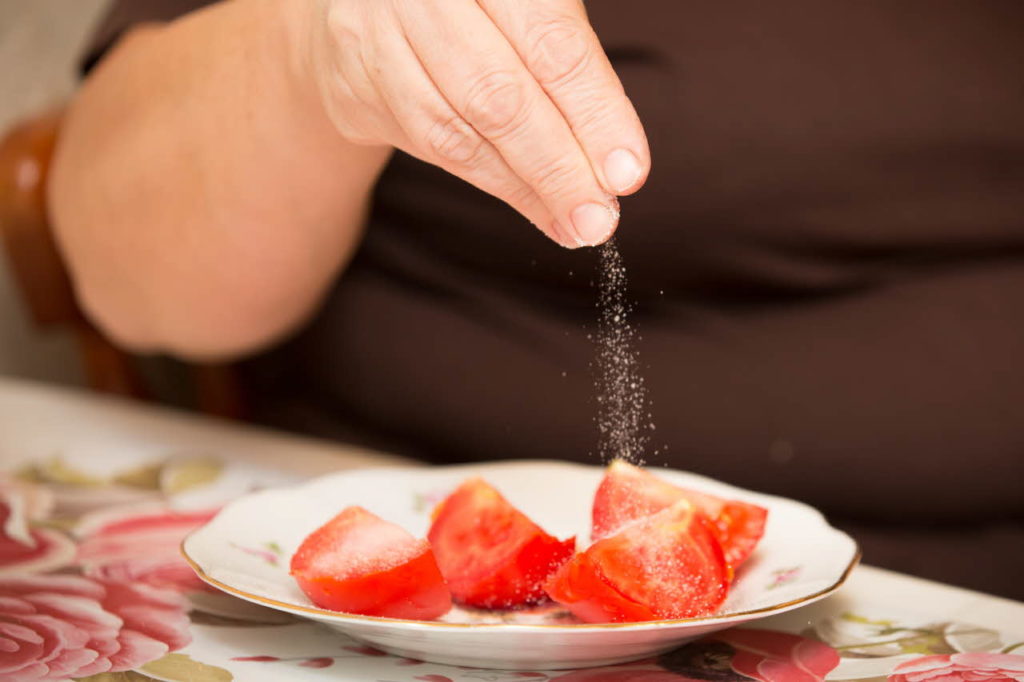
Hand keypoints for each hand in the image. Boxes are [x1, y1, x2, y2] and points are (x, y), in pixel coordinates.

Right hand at [304, 0, 649, 246]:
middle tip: (599, 221)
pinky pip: (429, 147)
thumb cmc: (477, 6)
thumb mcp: (529, 7)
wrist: (369, 4)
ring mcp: (374, 36)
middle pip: (499, 96)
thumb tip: (615, 165)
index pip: (551, 44)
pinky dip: (491, 183)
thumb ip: (570, 68)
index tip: (627, 172)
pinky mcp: (353, 86)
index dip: (594, 112)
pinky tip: (534, 208)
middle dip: (558, 168)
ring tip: (575, 224)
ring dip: (526, 189)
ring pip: (458, 132)